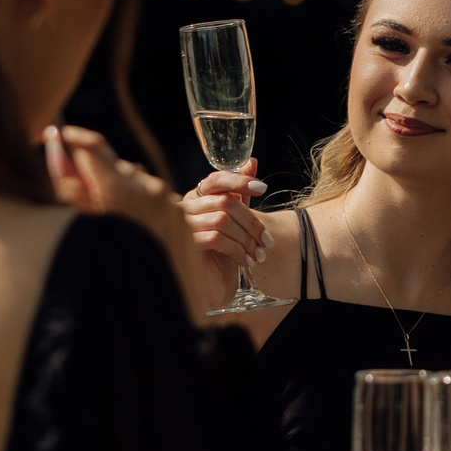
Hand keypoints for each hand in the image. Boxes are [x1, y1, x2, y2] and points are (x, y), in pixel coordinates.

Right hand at [42, 125, 209, 316]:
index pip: (92, 147)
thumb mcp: (85, 232)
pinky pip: (153, 199)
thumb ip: (71, 192)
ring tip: (105, 222)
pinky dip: (136, 206)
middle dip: (91, 174)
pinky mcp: (181, 218)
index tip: (57, 136)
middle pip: (111, 167)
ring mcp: (169, 204)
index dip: (72, 139)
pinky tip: (128, 230)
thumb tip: (57, 152)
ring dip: (115, 193)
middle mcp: (148, 192)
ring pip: (133, 183)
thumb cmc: (115, 282)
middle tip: (72, 189)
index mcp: (120, 194)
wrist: (165, 316)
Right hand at [181, 162, 271, 308]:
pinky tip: (247, 261)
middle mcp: (184, 208)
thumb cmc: (220, 254)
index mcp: (196, 198)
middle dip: (252, 222)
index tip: (262, 189)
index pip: (215, 180)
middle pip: (225, 202)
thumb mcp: (234, 221)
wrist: (209, 288)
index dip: (239, 181)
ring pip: (222, 220)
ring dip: (247, 239)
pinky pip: (217, 239)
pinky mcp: (186, 246)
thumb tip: (251, 161)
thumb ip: (239, 194)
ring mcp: (182, 227)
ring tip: (259, 255)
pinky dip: (237, 250)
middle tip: (268, 241)